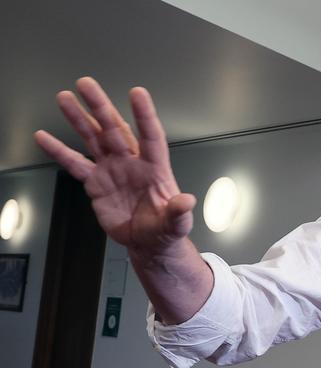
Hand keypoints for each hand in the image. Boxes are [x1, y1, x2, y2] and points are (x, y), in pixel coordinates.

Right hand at [34, 77, 194, 254]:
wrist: (148, 242)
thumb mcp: (177, 223)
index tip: (137, 93)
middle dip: (100, 106)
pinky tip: (44, 138)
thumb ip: (179, 212)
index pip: (151, 136)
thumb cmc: (166, 228)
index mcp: (155, 167)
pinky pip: (75, 163)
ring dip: (79, 119)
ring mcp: (112, 169)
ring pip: (94, 138)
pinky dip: (59, 151)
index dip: (144, 115)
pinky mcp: (96, 183)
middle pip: (115, 129)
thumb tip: (187, 201)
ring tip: (65, 98)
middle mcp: (132, 162)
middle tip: (86, 84)